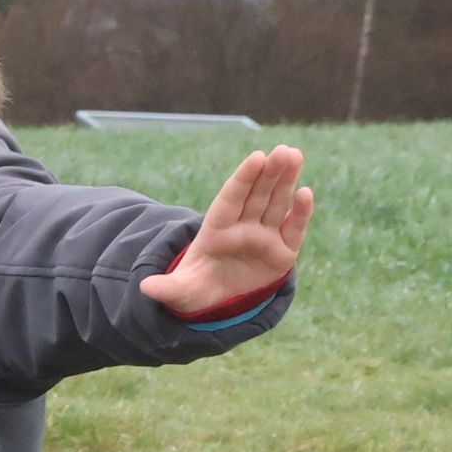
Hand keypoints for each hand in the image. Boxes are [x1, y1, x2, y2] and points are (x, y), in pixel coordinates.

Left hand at [140, 146, 312, 317]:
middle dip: (270, 173)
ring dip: (286, 181)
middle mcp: (242, 228)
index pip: (231, 200)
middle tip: (283, 151)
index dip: (243, 179)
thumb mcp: (180, 291)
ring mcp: (264, 237)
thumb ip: (167, 288)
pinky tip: (305, 193)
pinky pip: (292, 228)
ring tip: (295, 156)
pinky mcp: (283, 251)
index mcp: (216, 230)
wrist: (217, 301)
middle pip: (257, 195)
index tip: (257, 157)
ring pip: (277, 203)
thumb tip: (145, 288)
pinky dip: (300, 212)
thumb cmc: (196, 289)